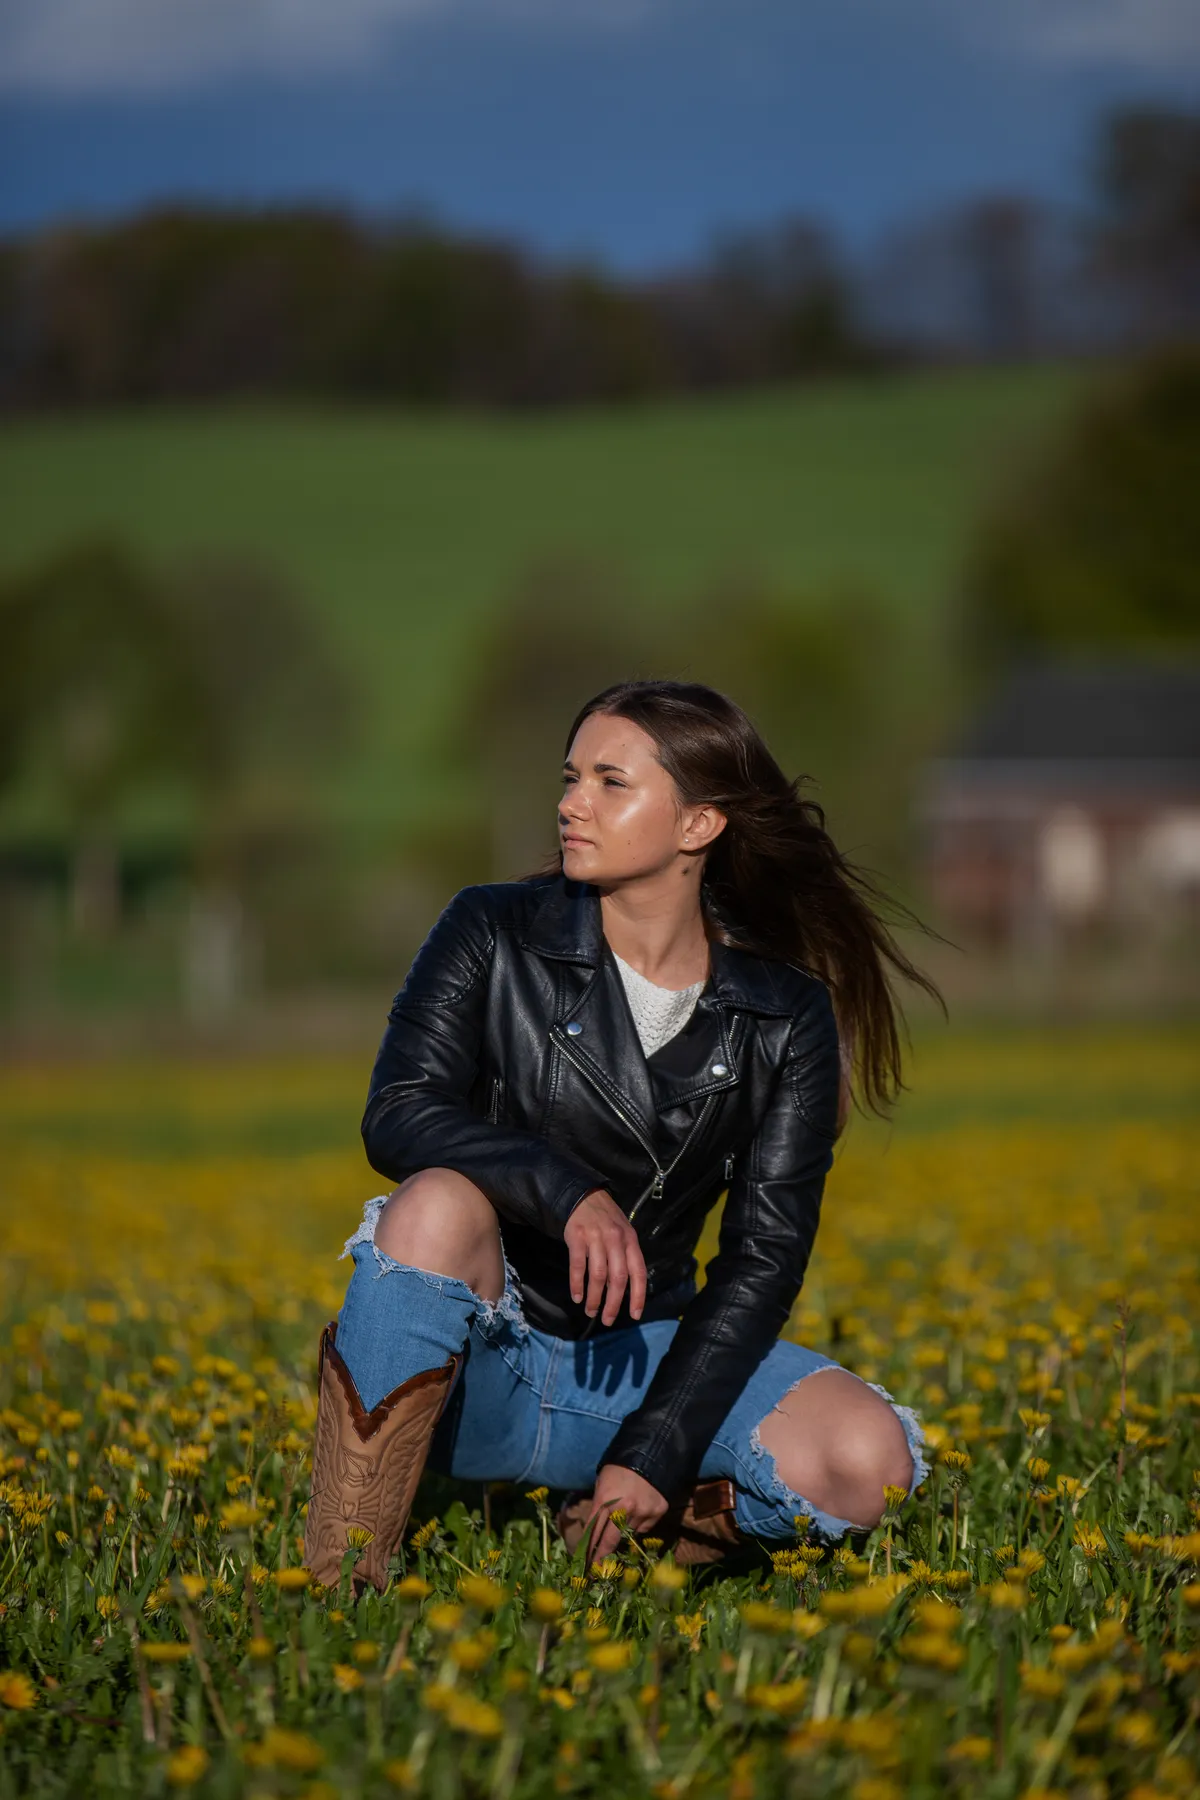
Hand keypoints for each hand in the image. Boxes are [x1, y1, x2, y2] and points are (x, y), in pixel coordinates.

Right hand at [563, 1189, 647, 1325]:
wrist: (584, 1196)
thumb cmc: (607, 1220)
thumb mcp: (624, 1233)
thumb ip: (626, 1257)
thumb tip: (627, 1290)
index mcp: (631, 1241)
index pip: (639, 1272)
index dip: (638, 1296)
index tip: (635, 1315)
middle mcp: (616, 1240)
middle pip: (618, 1278)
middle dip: (613, 1303)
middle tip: (608, 1320)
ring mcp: (596, 1238)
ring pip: (598, 1275)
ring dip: (594, 1298)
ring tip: (591, 1311)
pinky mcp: (577, 1237)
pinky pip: (578, 1266)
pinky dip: (577, 1284)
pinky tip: (577, 1296)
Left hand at [575, 1463, 668, 1564]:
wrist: (649, 1454)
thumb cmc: (618, 1469)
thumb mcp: (602, 1485)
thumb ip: (599, 1508)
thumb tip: (594, 1533)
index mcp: (605, 1499)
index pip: (592, 1531)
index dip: (587, 1550)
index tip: (584, 1564)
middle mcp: (623, 1508)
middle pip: (609, 1541)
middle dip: (602, 1556)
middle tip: (598, 1568)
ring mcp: (642, 1511)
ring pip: (629, 1534)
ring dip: (623, 1532)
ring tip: (624, 1518)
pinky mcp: (657, 1512)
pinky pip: (644, 1528)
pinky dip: (640, 1524)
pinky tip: (639, 1511)